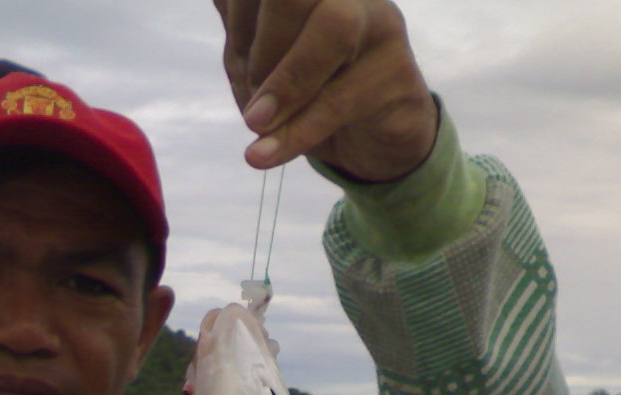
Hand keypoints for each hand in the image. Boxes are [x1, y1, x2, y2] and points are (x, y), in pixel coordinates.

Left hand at [211, 0, 437, 182]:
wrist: (375, 141)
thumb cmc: (312, 96)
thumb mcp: (263, 70)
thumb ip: (242, 39)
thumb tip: (221, 4)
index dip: (238, 18)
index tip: (236, 59)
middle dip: (263, 47)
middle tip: (253, 92)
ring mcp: (379, 23)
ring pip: (332, 28)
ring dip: (283, 85)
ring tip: (256, 124)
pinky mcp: (398, 71)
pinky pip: (339, 98)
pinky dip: (295, 133)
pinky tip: (265, 154)